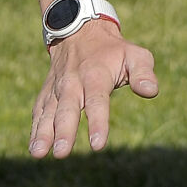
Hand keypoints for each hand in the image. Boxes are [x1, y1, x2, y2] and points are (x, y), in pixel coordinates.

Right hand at [30, 19, 157, 158]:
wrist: (81, 33)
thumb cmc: (114, 51)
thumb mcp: (135, 55)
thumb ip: (143, 73)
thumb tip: (151, 91)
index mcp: (96, 74)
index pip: (97, 100)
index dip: (98, 122)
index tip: (98, 144)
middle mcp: (73, 82)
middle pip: (68, 109)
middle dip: (64, 131)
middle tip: (62, 152)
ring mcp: (57, 88)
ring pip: (49, 112)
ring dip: (43, 133)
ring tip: (38, 153)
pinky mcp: (47, 94)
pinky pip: (39, 112)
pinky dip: (35, 129)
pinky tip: (34, 148)